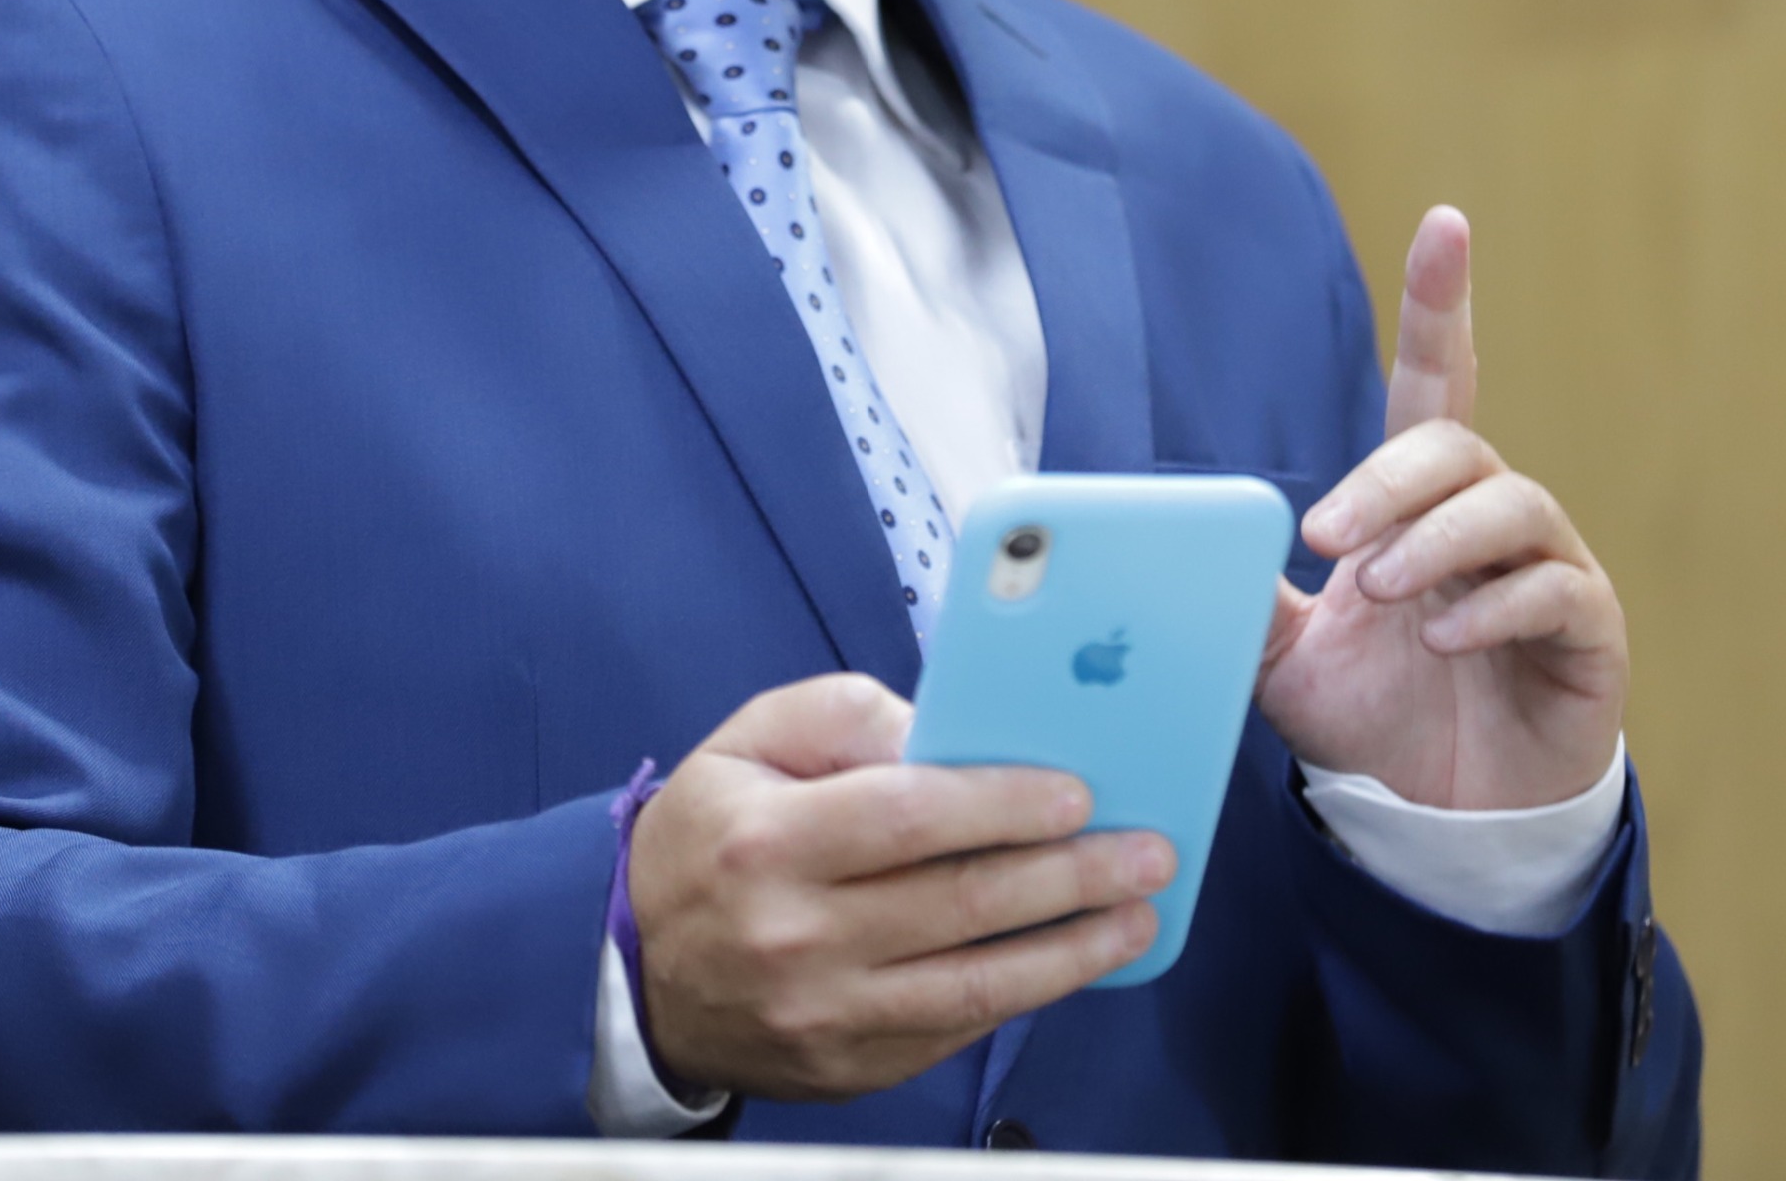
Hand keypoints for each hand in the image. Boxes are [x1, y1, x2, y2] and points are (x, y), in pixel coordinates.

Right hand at [626, 671, 1173, 1101]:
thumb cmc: (712, 836)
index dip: (1002, 805)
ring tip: (1137, 916)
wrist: (639, 970)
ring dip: (1072, 951)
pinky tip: (1073, 960)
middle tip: (1146, 851)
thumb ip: (846, 718)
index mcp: (767, 842)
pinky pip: (954, 1030)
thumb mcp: (750, 741)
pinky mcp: (847, 1067)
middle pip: (959, 905)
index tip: (1078, 793)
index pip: (908, 818)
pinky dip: (1024, 995)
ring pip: (973, 986)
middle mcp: (795, 938)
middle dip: (1069, 876)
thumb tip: (948, 736)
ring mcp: (823, 1016)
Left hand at [1254, 206, 1629, 809]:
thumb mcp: (1283, 658)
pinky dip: (1495, 608)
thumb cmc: (1373, 720)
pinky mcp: (1587, 631)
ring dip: (1438, 541)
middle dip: (1389, 480)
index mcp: (1416, 504)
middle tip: (1329, 539)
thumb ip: (1242, 593)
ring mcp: (1546, 569)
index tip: (1444, 225)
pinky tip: (1447, 640)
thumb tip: (1168, 539)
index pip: (1432, 383)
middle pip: (1456, 446)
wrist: (1441, 824)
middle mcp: (1487, 517)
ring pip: (1509, 506)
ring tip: (1386, 593)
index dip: (1438, 305)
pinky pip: (1555, 590)